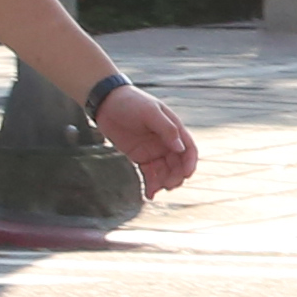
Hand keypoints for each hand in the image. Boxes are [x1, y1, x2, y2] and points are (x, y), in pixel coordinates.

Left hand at [91, 83, 199, 198]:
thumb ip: (166, 129)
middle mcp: (166, 142)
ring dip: (164, 182)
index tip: (186, 175)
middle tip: (168, 185)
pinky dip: (151, 184)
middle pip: (178, 164)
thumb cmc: (130, 102)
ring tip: (155, 189)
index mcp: (173, 129)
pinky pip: (149, 174)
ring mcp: (153, 150)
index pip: (188, 149)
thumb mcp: (149, 111)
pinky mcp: (140, 157)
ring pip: (165, 171)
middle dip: (176, 176)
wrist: (106, 102)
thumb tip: (180, 148)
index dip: (190, 163)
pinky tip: (149, 194)